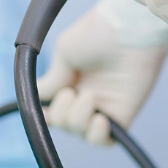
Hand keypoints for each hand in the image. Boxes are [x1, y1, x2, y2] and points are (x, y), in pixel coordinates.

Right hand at [37, 0, 167, 144]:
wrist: (129, 28)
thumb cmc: (97, 32)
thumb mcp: (65, 53)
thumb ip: (52, 79)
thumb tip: (38, 98)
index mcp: (69, 80)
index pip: (52, 108)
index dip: (45, 113)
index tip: (46, 107)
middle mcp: (85, 96)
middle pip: (63, 123)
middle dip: (61, 114)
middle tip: (70, 92)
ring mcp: (103, 105)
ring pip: (80, 132)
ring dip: (77, 119)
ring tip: (88, 96)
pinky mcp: (122, 113)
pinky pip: (105, 140)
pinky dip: (96, 135)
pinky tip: (99, 118)